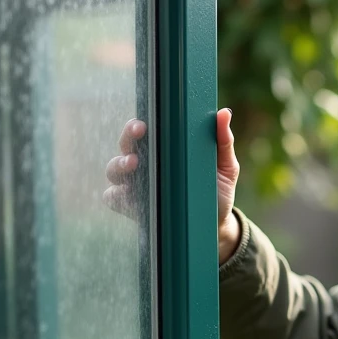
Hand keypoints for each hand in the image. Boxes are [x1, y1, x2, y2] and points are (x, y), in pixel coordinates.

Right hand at [103, 110, 242, 263]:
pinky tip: (127, 194)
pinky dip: (115, 194)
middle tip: (138, 133)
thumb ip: (223, 141)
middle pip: (125, 145)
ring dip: (118, 164)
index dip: (137, 124)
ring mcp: (137, 185)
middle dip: (127, 137)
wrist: (215, 225)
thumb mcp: (225, 167)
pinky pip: (112, 198)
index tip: (144, 124)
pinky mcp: (133, 207)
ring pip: (114, 170)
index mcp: (165, 149)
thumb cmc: (218, 191)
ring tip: (133, 164)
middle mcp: (147, 164)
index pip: (144, 131)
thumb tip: (223, 113)